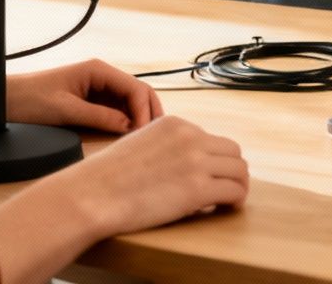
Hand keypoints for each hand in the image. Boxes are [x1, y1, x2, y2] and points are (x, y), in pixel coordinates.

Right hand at [0, 114, 247, 282]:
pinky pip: (234, 191)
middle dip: (230, 169)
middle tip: (225, 187)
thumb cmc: (105, 176)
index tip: (207, 174)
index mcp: (174, 124)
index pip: (210, 138)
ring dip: (238, 185)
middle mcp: (190, 137)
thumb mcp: (138, 144)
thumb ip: (163, 146)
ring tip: (230, 199)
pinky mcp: (198, 188)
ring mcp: (196, 161)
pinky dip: (235, 200)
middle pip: (232, 151)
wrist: (92, 195)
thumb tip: (180, 163)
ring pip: (239, 170)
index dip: (212, 159)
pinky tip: (227, 207)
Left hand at [6, 59, 163, 134]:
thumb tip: (129, 127)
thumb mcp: (65, 111)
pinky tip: (127, 138)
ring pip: (130, 104)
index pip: (135, 88)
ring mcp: (97, 90)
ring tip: (143, 141)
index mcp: (97, 70)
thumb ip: (99, 117)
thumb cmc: (28, 101)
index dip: (145, 111)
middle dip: (148, 114)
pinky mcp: (90, 103)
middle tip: (152, 139)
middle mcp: (101, 77)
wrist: (0, 102)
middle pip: (138, 94)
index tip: (144, 134)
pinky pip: (116, 112)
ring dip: (139, 119)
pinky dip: (126, 124)